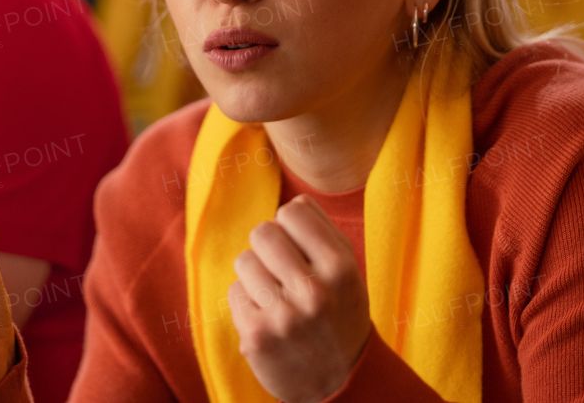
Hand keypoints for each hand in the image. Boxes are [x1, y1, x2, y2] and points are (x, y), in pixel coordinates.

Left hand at [228, 195, 370, 402]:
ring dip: (256, 274)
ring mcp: (283, 316)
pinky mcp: (256, 336)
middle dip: (269, 247)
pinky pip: (234, 291)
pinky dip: (246, 300)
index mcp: (341, 267)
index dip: (291, 225)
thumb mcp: (348, 271)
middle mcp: (314, 291)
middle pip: (262, 232)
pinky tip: (267, 316)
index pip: (292, 211)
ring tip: (276, 294)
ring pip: (244, 260)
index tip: (298, 245)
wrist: (338, 382)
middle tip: (282, 270)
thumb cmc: (340, 314)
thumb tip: (292, 202)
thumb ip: (323, 232)